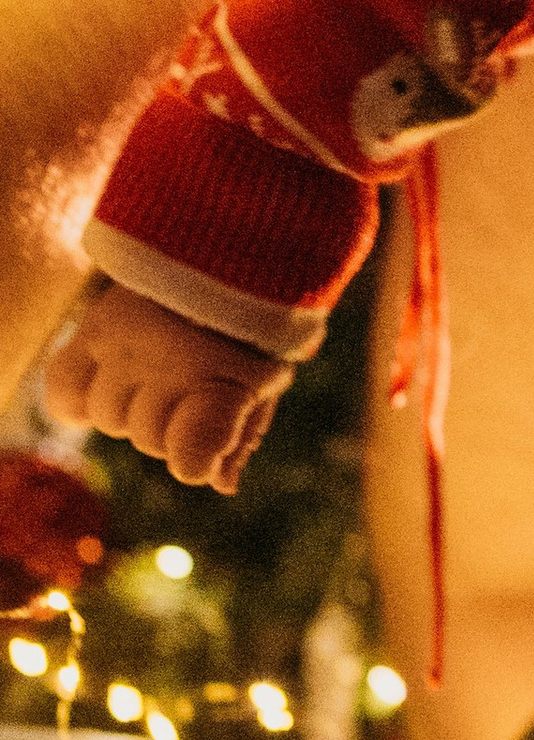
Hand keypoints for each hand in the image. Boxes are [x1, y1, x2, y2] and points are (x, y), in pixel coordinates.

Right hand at [43, 282, 295, 492]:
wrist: (228, 254)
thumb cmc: (248, 331)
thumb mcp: (263, 381)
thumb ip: (240, 433)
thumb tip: (222, 485)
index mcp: (231, 379)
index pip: (191, 451)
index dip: (192, 460)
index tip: (196, 462)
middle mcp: (175, 361)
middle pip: (148, 439)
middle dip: (168, 429)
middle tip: (188, 394)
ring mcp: (130, 343)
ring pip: (108, 417)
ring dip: (130, 408)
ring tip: (155, 377)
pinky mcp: (95, 325)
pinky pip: (63, 388)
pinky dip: (76, 402)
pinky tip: (105, 390)